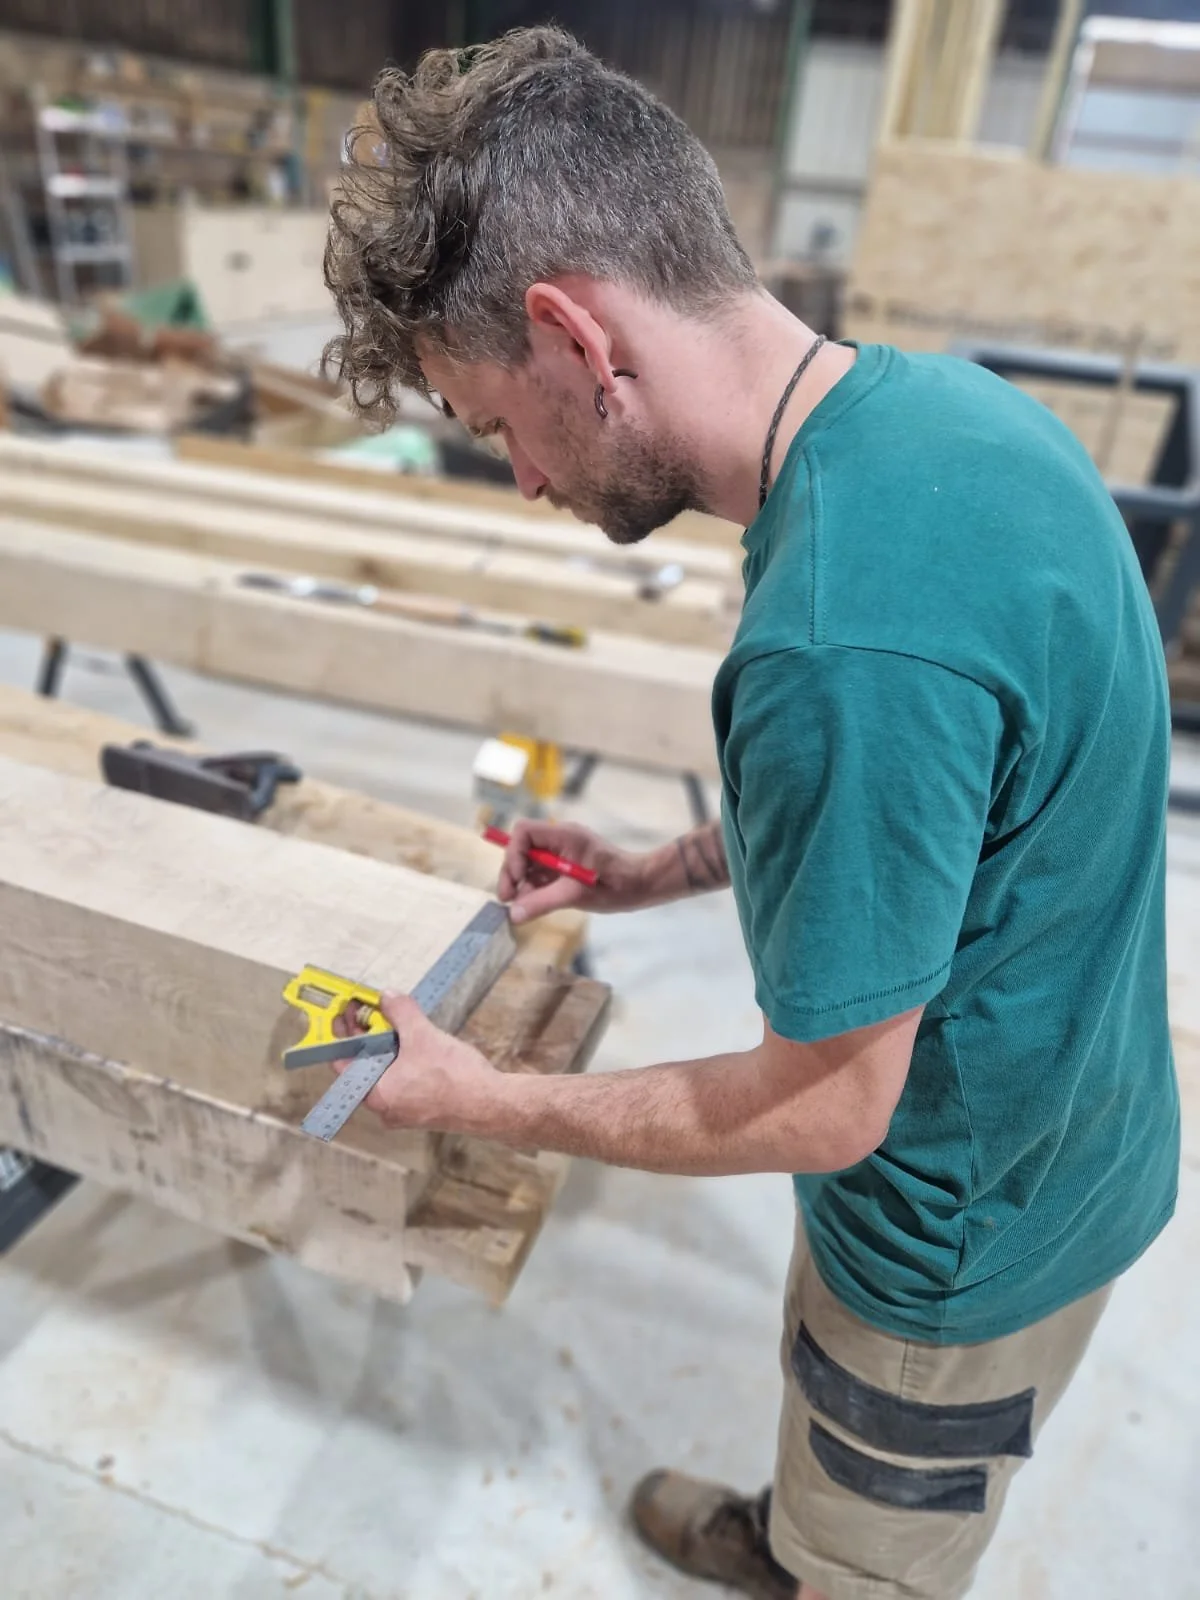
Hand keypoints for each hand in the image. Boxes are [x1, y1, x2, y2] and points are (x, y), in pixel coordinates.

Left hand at [331, 993, 498, 1129]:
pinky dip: (403, 1061)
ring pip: (386, 1074)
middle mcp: (385, 1108)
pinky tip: (416, 1044)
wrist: (492, 1105)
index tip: (344, 1014)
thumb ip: (401, 1012)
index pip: (344, 1063)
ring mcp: (404, 1111)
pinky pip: (403, 1082)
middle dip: (367, 1038)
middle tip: (371, 1012)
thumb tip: (388, 997)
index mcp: (377, 1095)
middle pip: (365, 1067)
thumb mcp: (423, 1035)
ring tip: (395, 1023)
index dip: (342, 1035)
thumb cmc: (455, 1078)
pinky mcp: (422, 1110)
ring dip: (388, 1049)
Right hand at [497, 818, 649, 922]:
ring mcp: (562, 852)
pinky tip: (534, 905)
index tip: (519, 880)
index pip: (523, 832)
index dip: (514, 854)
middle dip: (512, 873)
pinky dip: (535, 888)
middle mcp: (560, 840)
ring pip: (529, 863)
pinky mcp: (566, 866)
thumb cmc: (615, 884)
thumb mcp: (575, 894)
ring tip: (521, 907)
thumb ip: (542, 902)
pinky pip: (541, 873)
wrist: (641, 886)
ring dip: (522, 884)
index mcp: (563, 836)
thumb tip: (513, 915)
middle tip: (508, 899)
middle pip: (522, 848)